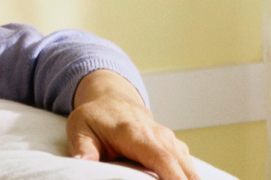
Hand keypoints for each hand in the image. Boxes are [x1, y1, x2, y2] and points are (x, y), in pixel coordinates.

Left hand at [67, 69, 199, 179]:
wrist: (111, 100)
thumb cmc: (96, 117)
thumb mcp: (81, 128)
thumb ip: (83, 148)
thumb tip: (82, 163)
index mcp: (135, 133)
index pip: (161, 157)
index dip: (173, 177)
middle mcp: (158, 135)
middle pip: (181, 166)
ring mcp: (170, 141)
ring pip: (189, 167)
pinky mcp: (175, 148)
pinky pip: (188, 167)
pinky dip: (190, 179)